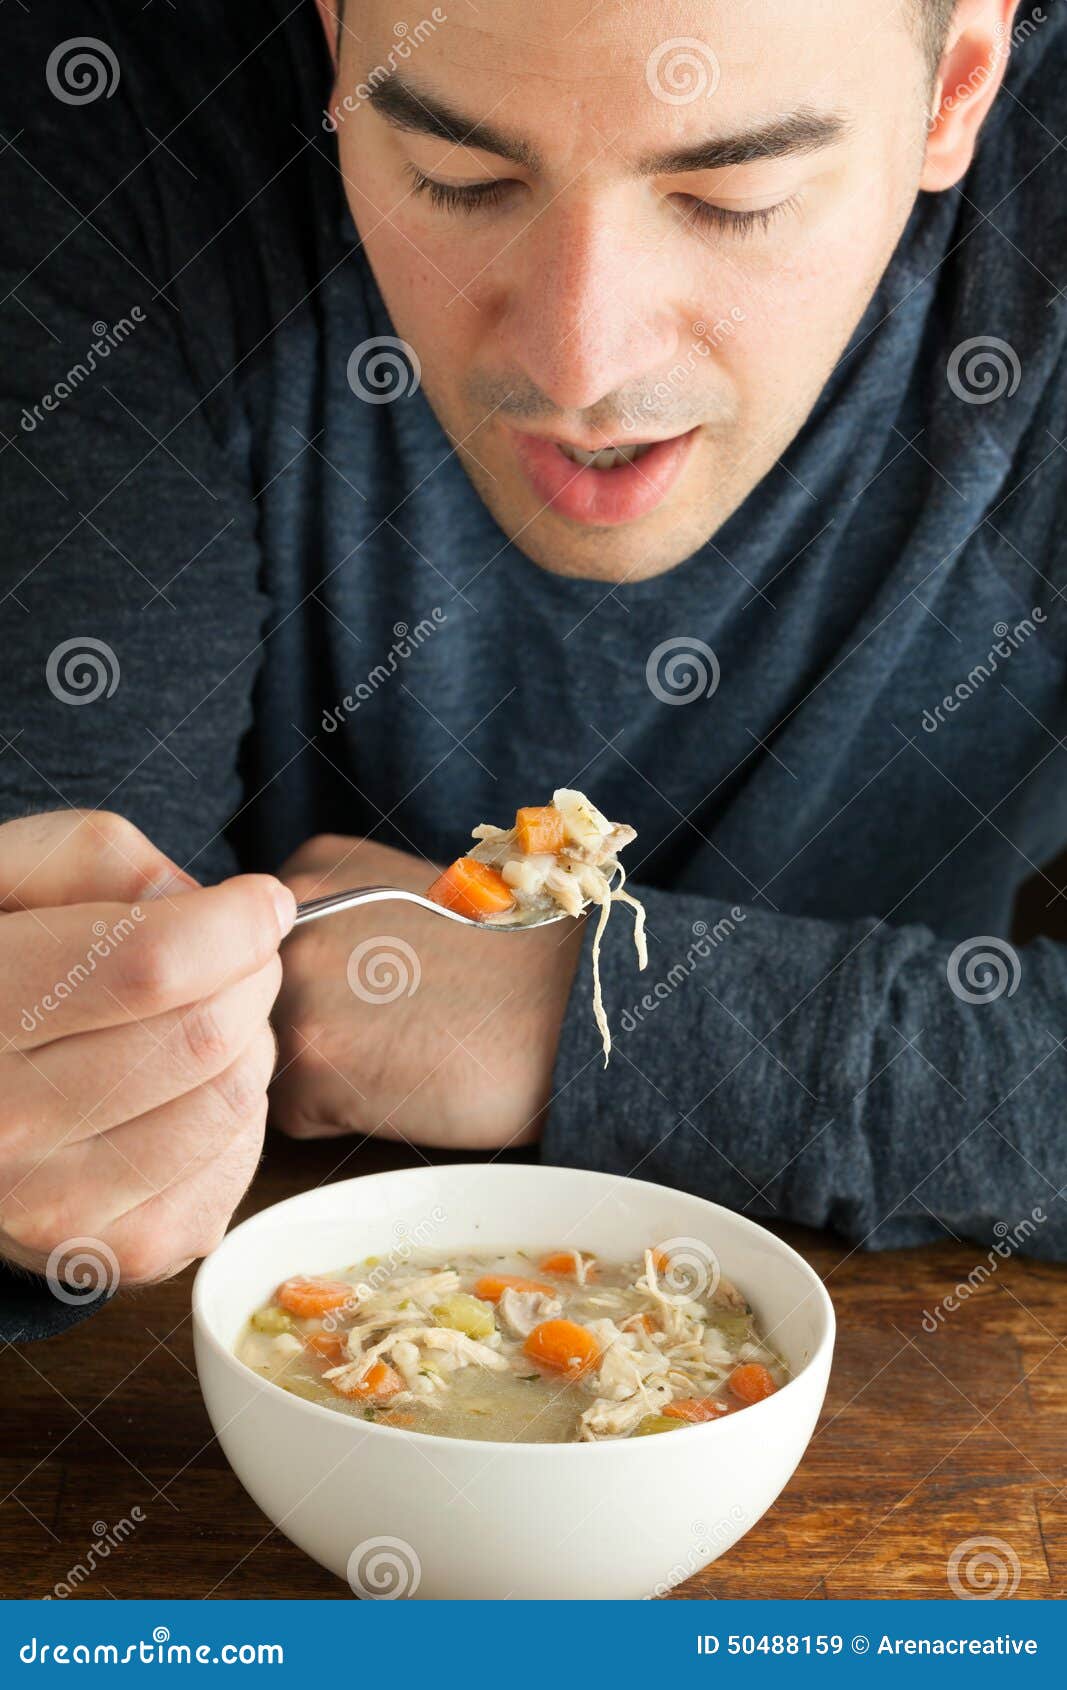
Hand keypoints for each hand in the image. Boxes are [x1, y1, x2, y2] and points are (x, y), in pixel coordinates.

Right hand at [0, 810, 295, 1290]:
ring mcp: (54, 1207)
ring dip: (249, 1044)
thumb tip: (205, 905)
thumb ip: (96, 860)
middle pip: (207, 1036)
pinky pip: (238, 1167)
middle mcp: (1, 1127)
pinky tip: (184, 1090)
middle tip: (228, 959)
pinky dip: (238, 1117)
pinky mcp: (112, 1253)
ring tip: (201, 1021)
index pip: (151, 965)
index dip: (236, 922)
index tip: (258, 902)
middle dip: (249, 977)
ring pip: (234, 1102)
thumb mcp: (3, 877)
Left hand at [270, 834, 583, 1149]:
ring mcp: (294, 986)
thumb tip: (269, 975)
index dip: (311, 986)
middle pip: (247, 1006)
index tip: (370, 992)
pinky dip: (338, 1116)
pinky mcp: (313, 1059)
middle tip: (386, 1029)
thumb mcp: (405, 902)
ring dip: (315, 1076)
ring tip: (393, 1057)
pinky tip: (398, 1086)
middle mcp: (286, 918)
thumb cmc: (502, 966)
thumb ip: (332, 921)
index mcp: (311, 870)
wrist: (569, 1010)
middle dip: (305, 1029)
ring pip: (259, 1061)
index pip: (252, 951)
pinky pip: (290, 1113)